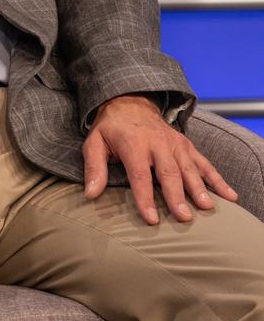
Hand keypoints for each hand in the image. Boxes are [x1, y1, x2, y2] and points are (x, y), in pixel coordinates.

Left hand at [82, 93, 237, 224]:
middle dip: (176, 195)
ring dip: (199, 187)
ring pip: (188, 167)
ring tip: (206, 207)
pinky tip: (229, 195)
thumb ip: (94, 167)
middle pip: (168, 172)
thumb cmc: (111, 129)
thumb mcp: (95, 143)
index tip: (152, 219)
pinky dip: (217, 179)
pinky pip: (204, 162)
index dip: (145, 198)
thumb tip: (90, 194)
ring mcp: (174, 143)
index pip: (140, 174)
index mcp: (133, 144)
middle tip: (184, 217)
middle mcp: (157, 143)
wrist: (130, 101)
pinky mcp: (186, 145)